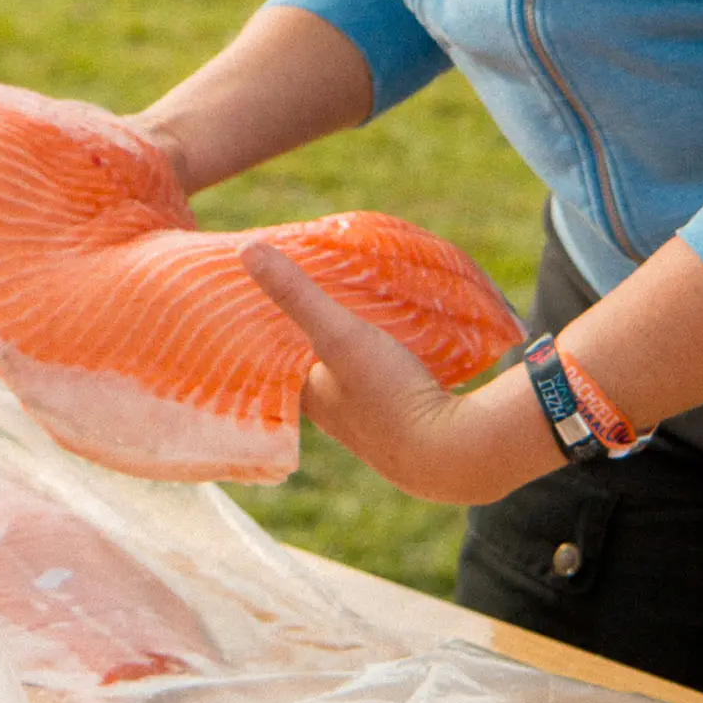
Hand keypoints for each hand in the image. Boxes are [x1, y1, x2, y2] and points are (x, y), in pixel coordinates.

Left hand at [239, 245, 559, 504]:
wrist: (454, 451)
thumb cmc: (388, 395)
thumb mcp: (339, 334)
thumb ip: (297, 294)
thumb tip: (248, 251)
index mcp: (313, 397)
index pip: (280, 359)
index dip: (273, 328)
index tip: (265, 297)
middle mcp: (340, 414)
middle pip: (321, 364)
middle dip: (320, 332)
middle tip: (321, 290)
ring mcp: (380, 419)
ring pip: (360, 374)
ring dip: (360, 344)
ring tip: (366, 306)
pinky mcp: (418, 417)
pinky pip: (398, 379)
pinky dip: (395, 356)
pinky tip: (409, 336)